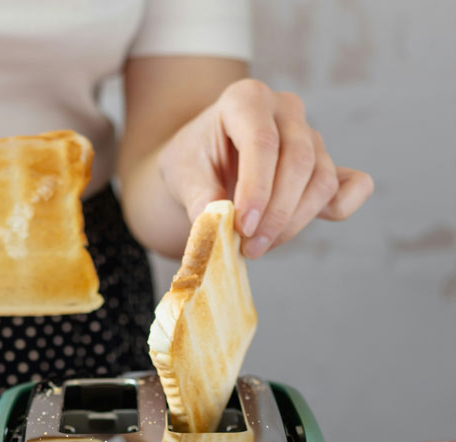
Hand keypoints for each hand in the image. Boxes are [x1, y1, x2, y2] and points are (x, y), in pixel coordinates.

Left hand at [157, 78, 373, 257]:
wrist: (202, 163)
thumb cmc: (193, 162)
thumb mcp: (182, 174)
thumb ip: (198, 196)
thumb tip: (214, 226)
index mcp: (247, 99)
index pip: (262, 143)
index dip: (256, 190)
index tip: (242, 229)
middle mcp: (285, 110)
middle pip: (299, 161)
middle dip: (276, 213)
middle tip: (248, 248)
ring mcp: (311, 135)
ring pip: (321, 180)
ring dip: (293, 221)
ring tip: (258, 247)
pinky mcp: (325, 165)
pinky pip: (352, 184)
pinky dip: (343, 207)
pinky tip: (311, 225)